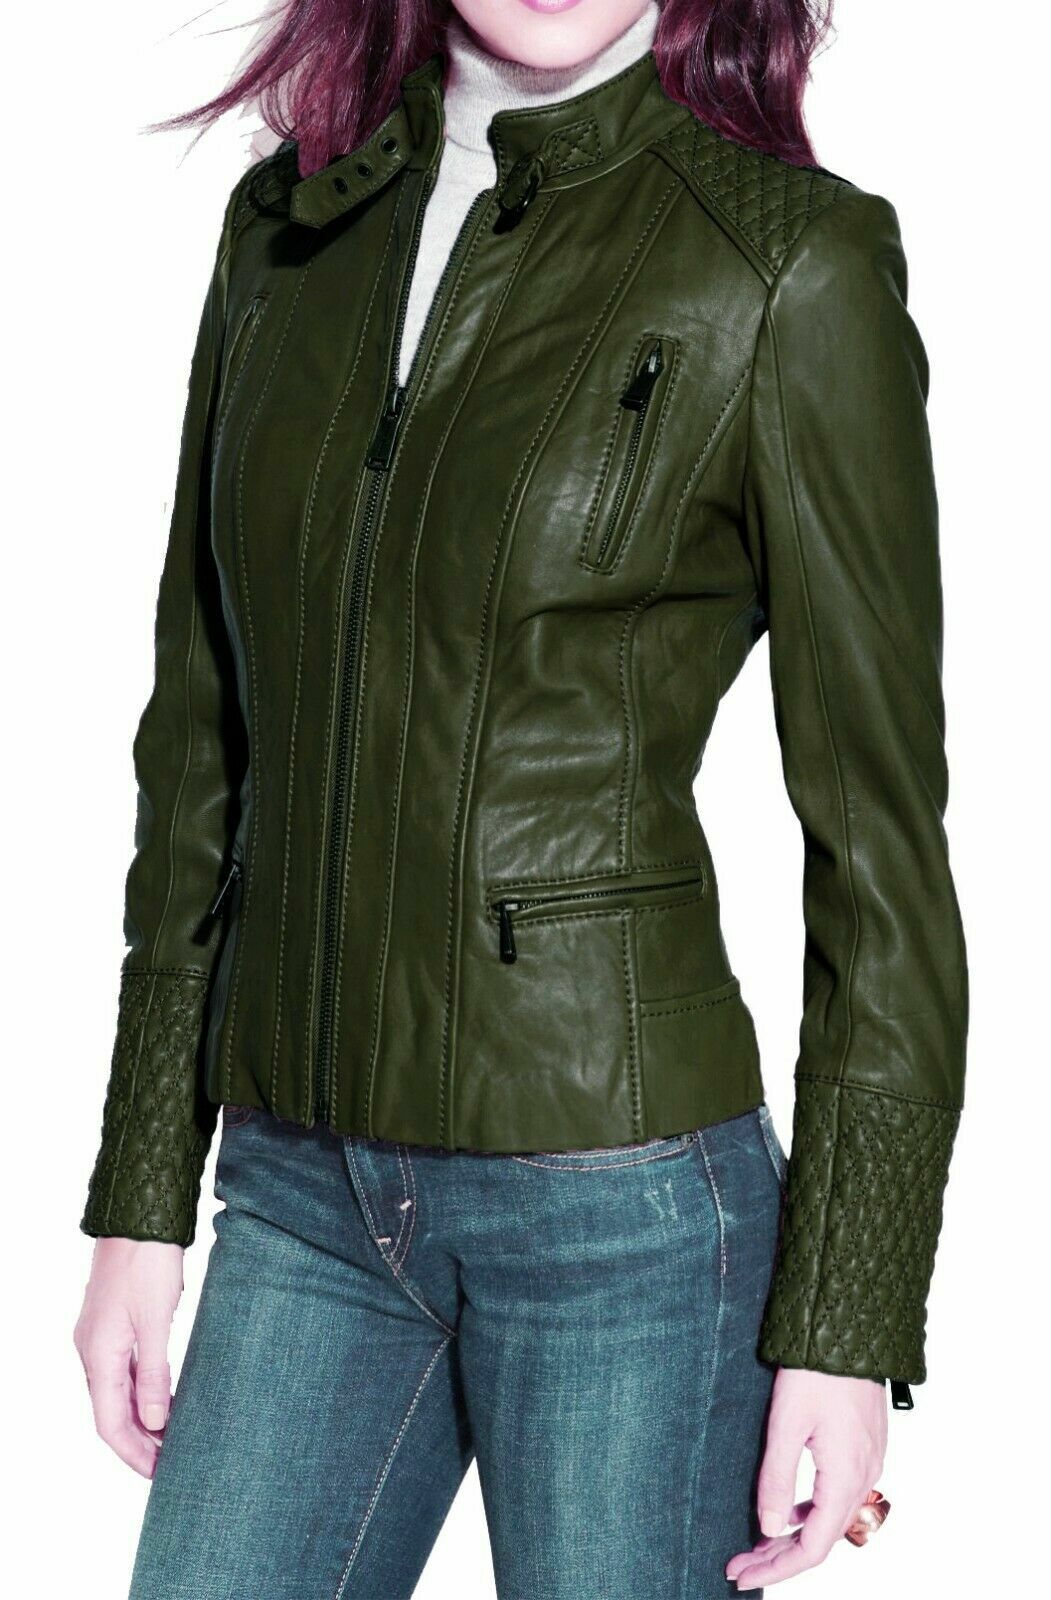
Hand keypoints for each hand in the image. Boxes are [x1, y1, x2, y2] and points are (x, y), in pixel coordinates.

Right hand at [74, 1237, 184, 1477]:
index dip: (134, 1453)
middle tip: (170, 1465)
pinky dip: (142, 1393)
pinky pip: (125, 1371)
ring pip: (118, 1393)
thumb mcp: (156, 1319)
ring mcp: (102, 1338)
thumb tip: (154, 1421)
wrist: (139, 1217)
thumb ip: (154, 1373)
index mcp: (98, 1355)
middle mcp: (93, 1351)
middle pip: (111, 1413)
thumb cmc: (147, 1262)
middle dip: (139, 1443)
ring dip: (141, 1420)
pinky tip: (163, 1401)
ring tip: (171, 1440)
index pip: (109, 1423)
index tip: (159, 1474)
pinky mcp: (115, 1324)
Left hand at [726, 1367, 887, 1588]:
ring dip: (794, 1534)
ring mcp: (868, 1461)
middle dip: (779, 1556)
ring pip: (831, 1517)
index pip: (813, 1547)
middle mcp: (864, 1475)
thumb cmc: (816, 1370)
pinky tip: (787, 1507)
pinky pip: (839, 1494)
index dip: (777, 1568)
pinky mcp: (864, 1445)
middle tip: (740, 1564)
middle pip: (822, 1538)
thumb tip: (767, 1528)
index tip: (742, 1577)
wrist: (850, 1326)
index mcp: (846, 1477)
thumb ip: (776, 1478)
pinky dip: (810, 1510)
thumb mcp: (786, 1423)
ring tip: (757, 1543)